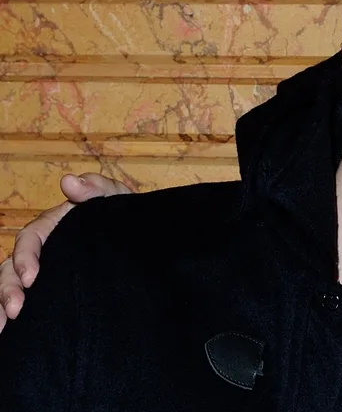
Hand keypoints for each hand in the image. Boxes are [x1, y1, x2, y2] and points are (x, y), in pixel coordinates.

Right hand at [0, 173, 131, 330]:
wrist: (150, 248)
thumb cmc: (127, 220)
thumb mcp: (118, 200)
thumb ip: (97, 188)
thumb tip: (68, 181)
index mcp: (54, 226)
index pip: (29, 239)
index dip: (25, 257)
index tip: (32, 278)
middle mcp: (44, 251)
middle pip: (11, 269)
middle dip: (7, 289)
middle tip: (15, 311)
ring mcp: (48, 273)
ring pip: (11, 287)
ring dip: (1, 306)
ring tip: (3, 329)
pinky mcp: (53, 293)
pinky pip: (28, 305)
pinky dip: (12, 318)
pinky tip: (9, 336)